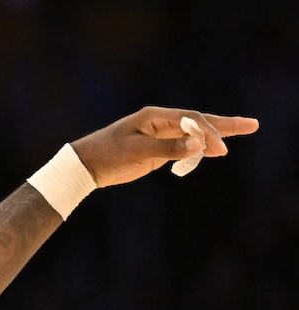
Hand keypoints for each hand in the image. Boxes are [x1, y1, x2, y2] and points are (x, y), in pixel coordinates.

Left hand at [71, 106, 258, 187]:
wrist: (85, 165)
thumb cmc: (107, 154)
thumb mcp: (137, 152)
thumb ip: (168, 148)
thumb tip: (198, 144)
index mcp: (155, 117)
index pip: (191, 120)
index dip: (209, 132)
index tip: (220, 149)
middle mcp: (160, 123)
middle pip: (198, 121)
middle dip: (224, 125)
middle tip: (252, 125)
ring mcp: (159, 136)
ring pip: (193, 134)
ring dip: (215, 136)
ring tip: (241, 133)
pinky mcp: (156, 150)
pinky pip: (183, 147)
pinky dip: (199, 149)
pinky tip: (212, 152)